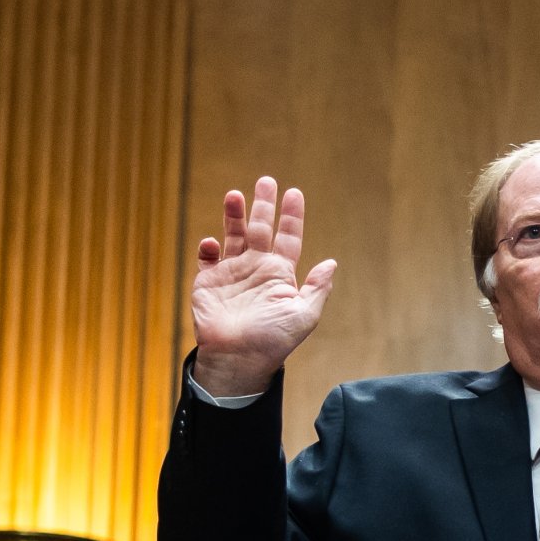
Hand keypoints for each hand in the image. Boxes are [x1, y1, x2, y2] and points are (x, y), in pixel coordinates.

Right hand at [190, 177, 338, 396]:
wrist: (239, 359)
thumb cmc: (274, 341)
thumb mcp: (304, 316)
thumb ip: (317, 289)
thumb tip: (332, 263)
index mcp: (280, 274)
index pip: (289, 238)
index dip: (292, 217)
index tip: (294, 193)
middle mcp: (257, 268)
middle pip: (261, 229)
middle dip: (264, 205)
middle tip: (267, 181)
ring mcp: (232, 273)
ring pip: (234, 235)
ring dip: (234, 215)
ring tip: (234, 195)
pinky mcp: (209, 281)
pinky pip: (207, 258)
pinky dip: (208, 247)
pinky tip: (212, 242)